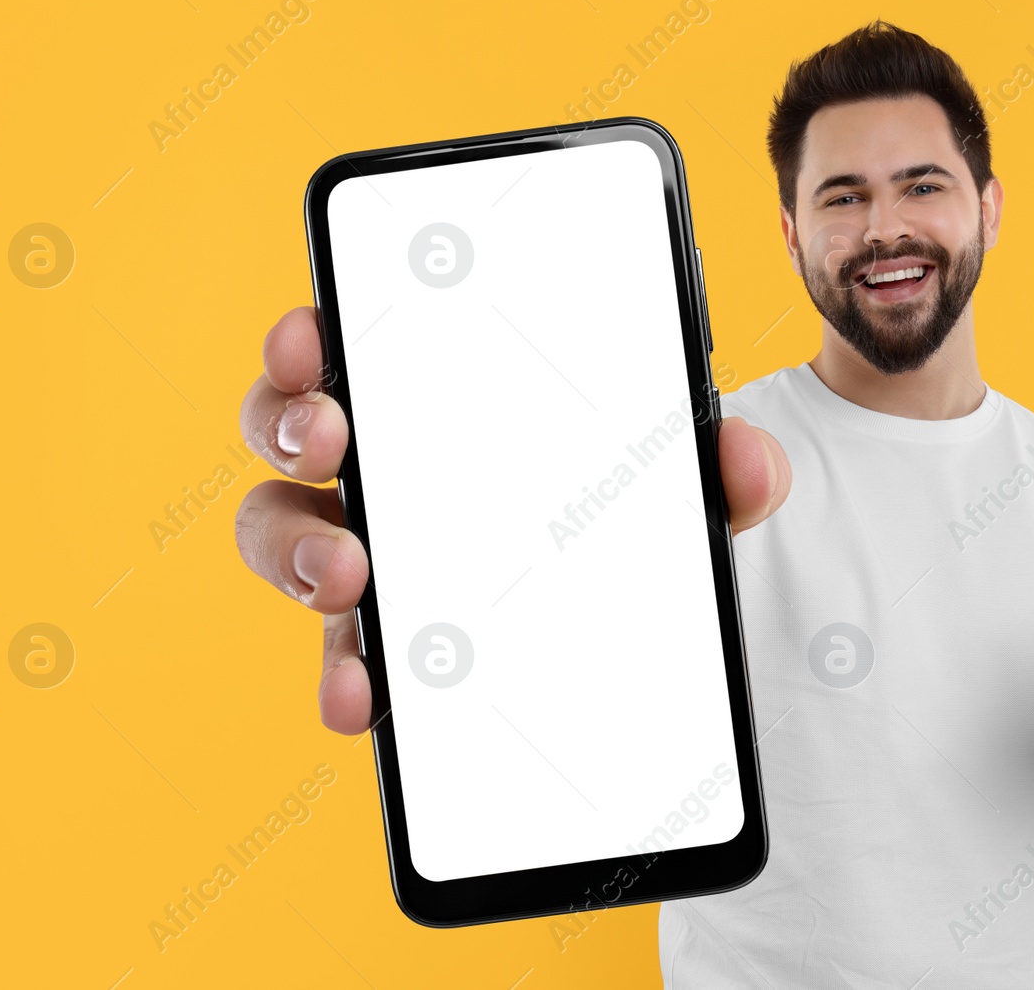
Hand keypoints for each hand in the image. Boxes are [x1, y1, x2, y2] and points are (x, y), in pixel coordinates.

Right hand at [235, 306, 792, 733]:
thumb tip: (749, 459)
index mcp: (441, 404)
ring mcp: (370, 559)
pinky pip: (338, 654)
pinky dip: (341, 674)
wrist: (629, 643)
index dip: (311, 334)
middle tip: (330, 435)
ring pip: (284, 537)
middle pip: (290, 429)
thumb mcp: (679, 489)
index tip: (313, 336)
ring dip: (295, 549)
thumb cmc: (627, 520)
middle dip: (287, 421)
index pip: (354, 347)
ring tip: (348, 575)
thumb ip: (718, 469)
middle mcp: (384, 472)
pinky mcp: (380, 647)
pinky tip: (360, 698)